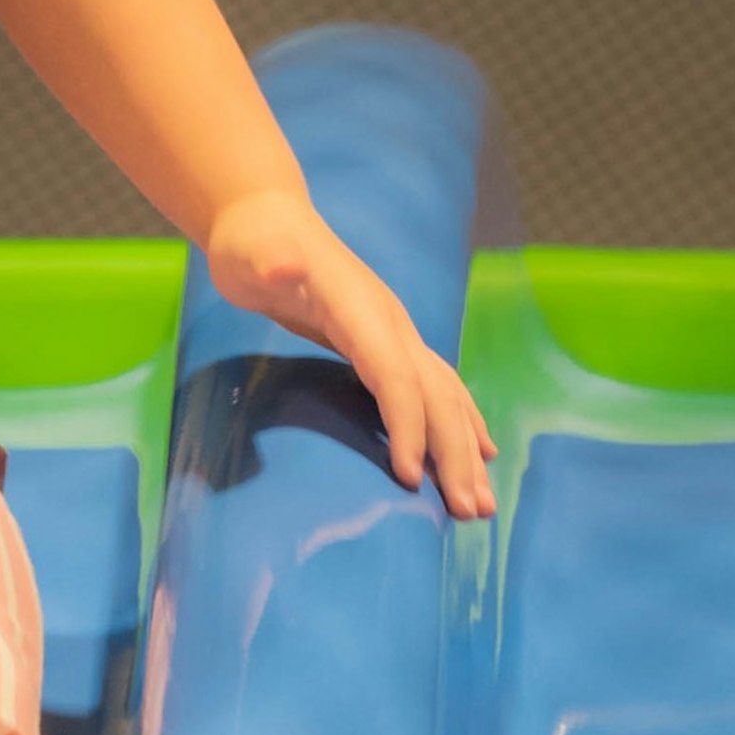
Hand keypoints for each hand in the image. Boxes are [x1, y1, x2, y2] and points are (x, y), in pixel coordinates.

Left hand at [202, 182, 496, 520]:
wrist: (268, 220)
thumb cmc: (254, 244)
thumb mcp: (252, 252)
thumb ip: (270, 261)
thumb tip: (283, 264)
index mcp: (363, 311)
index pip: (397, 376)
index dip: (408, 426)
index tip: (411, 479)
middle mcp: (391, 324)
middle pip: (436, 396)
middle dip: (455, 454)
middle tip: (472, 513)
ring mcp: (396, 333)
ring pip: (446, 397)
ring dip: (466, 450)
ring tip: (482, 504)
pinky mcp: (387, 344)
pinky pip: (436, 390)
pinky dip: (461, 424)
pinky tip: (479, 453)